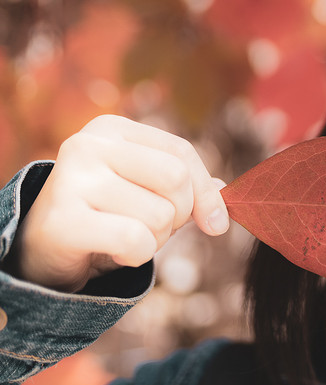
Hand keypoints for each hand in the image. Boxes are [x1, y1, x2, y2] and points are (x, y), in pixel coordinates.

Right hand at [14, 115, 228, 291]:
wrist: (41, 252)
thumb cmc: (104, 216)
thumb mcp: (146, 191)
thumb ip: (186, 186)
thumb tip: (226, 191)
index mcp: (110, 129)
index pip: (182, 152)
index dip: (207, 192)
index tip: (216, 223)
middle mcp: (87, 145)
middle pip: (176, 179)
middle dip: (177, 215)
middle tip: (150, 228)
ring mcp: (71, 179)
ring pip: (159, 215)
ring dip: (154, 240)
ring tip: (123, 237)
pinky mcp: (63, 220)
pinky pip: (136, 240)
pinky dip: (136, 255)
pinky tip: (112, 252)